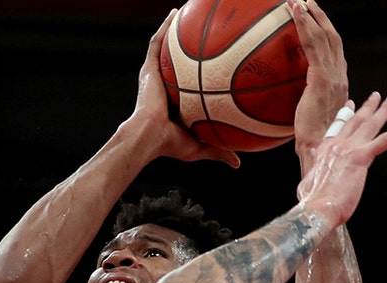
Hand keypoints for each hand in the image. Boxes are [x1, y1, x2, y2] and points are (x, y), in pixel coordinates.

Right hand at [131, 9, 240, 166]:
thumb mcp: (200, 146)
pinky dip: (165, 27)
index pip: (189, 83)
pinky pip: (157, 42)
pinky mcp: (148, 69)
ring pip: (167, 46)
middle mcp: (165, 85)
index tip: (214, 63)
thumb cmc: (170, 144)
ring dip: (175, 29)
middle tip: (205, 32)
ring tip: (186, 11)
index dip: (199, 72)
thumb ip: (219, 150)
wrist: (148, 137)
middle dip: (189, 45)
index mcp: (176, 101)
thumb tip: (237, 163)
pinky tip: (175, 12)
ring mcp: (155, 76)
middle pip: (178, 60)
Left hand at [291, 0, 349, 174]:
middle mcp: (339, 76)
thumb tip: (297, 101)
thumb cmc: (313, 139)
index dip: (326, 34)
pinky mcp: (321, 78)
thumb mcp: (310, 118)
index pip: (334, 53)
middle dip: (321, 18)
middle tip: (307, 2)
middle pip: (333, 39)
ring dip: (311, 16)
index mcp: (339, 84)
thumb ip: (308, 105)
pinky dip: (305, 25)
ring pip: (324, 37)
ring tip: (299, 1)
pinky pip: (313, 45)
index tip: (316, 22)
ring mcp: (332, 76)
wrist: (320, 149)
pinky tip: (295, 13)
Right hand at [296, 91, 386, 220]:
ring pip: (371, 124)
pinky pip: (386, 139)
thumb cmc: (312, 203)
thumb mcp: (307, 184)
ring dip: (384, 109)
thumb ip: (313, 175)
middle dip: (368, 107)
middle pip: (356, 120)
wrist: (317, 208)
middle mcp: (337, 144)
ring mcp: (350, 148)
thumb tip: (311, 180)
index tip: (351, 105)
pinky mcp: (362, 157)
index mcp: (324, 150)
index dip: (346, 115)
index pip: (338, 127)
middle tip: (376, 96)